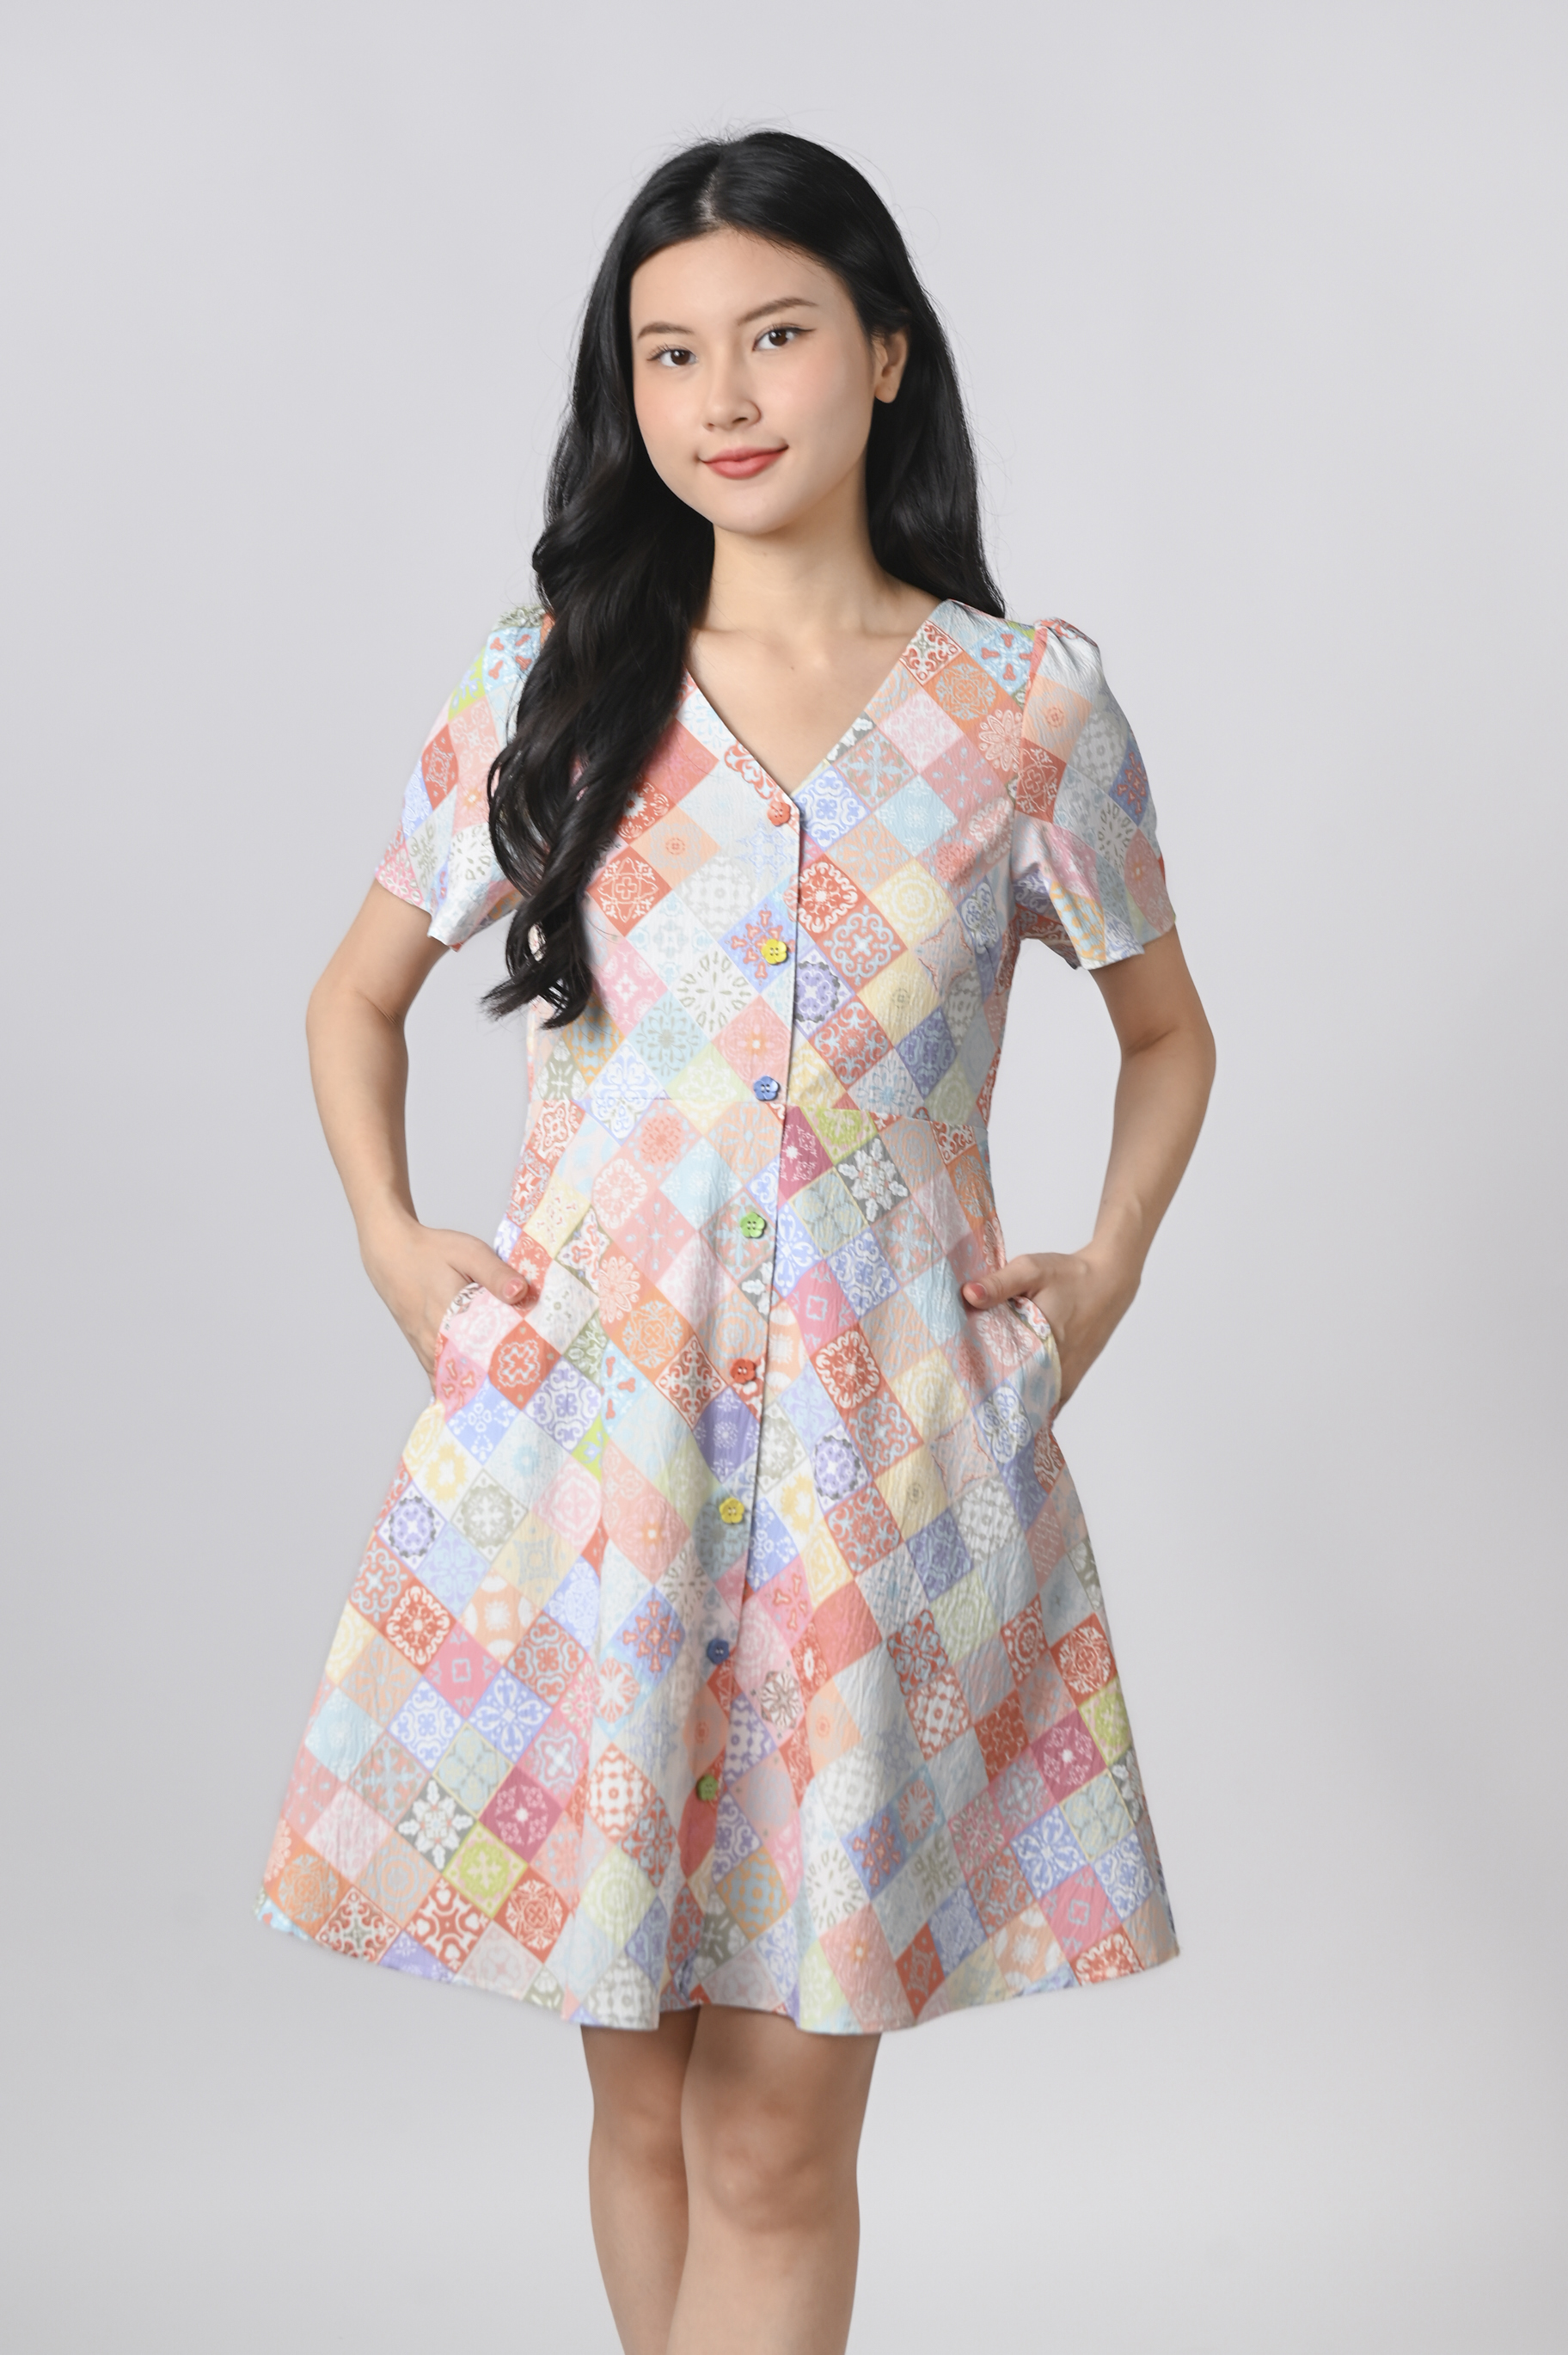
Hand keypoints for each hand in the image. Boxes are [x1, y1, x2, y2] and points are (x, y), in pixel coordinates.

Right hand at [360, 1214, 533, 1379]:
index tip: (534, 1372)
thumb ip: (496, 1274)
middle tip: (529, 1381)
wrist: (390, 1252)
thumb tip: (522, 1292)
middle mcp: (435, 1344)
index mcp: (450, 1321)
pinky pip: (443, 1377)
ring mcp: (426, 1351)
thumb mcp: (469, 1253)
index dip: (512, 1366)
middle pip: (474, 1375)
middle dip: (500, 1380)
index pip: (488, 1357)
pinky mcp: (422, 1351)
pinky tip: (480, 1385)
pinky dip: (461, 1382)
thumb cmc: (431, 1251)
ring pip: (457, 1380)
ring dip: (480, 1383)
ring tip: (509, 1385)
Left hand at [961, 1249, 1139, 1409]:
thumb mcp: (1031, 1270)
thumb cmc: (1071, 1275)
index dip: (978, 1381)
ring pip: (1030, 1401)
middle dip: (990, 1394)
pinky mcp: (1071, 1381)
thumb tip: (968, 1294)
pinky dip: (1027, 1396)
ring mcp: (1066, 1380)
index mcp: (1044, 1346)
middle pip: (1014, 1394)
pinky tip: (1007, 1390)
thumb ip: (999, 1284)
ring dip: (1008, 1397)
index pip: (1002, 1377)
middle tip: (963, 1389)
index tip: (958, 1382)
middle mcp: (1058, 1371)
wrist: (1110, 1281)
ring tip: (980, 1392)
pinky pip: (1044, 1399)